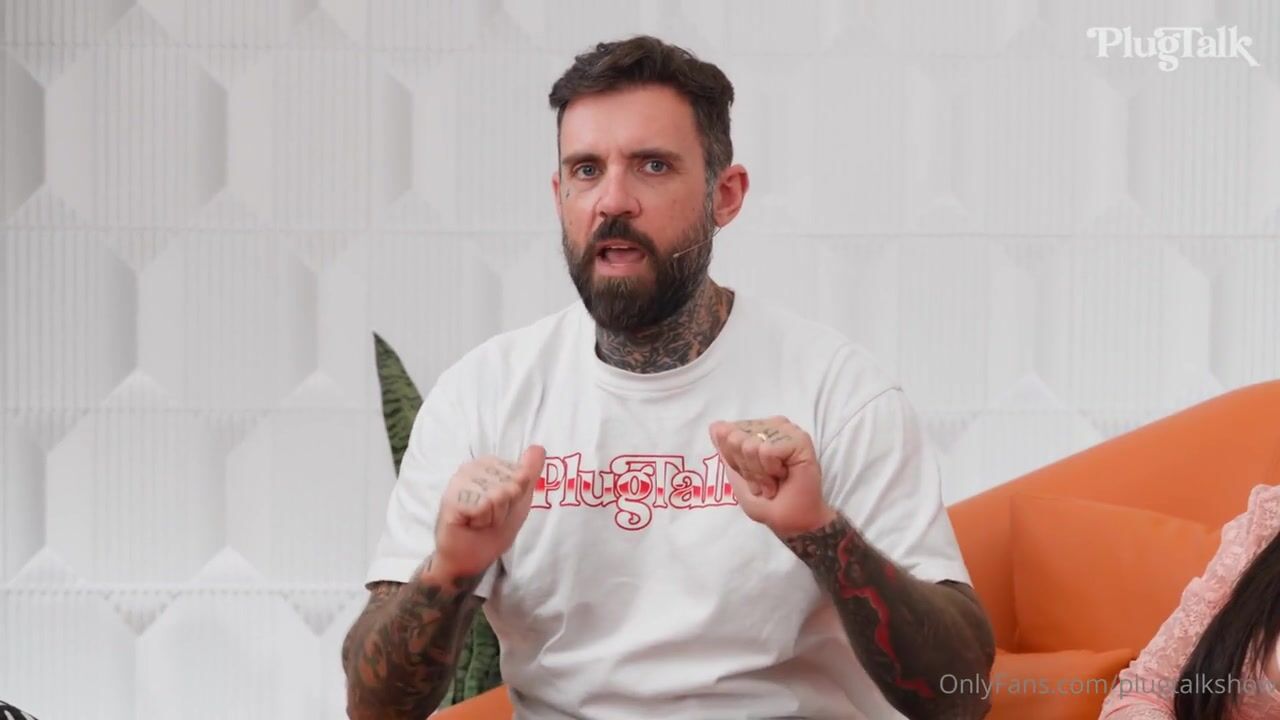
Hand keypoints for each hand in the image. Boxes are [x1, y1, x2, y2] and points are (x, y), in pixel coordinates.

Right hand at [432, 445, 545, 578]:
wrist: (470, 558)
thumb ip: (529, 473)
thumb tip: (539, 448)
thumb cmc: (493, 529)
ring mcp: (458, 481)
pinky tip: (470, 523)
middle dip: (505, 507)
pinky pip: (482, 505)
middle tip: (489, 516)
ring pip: (496, 495)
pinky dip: (481, 520)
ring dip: (493, 516)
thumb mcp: (519, 500)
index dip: (516, 496)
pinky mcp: (450, 498)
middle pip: (509, 484)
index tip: (501, 507)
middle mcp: (471, 467)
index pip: (519, 473)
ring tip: (479, 520)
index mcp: (488, 464)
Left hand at [709, 417, 835, 537]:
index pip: (724, 432)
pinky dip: (770, 471)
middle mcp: (772, 425)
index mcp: (757, 429)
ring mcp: (786, 431)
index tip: (751, 476)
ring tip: (774, 481)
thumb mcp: (735, 475)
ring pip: (750, 445)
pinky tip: (783, 476)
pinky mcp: (800, 440)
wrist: (789, 520)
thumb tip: (715, 426)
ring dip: (759, 473)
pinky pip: (767, 451)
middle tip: (765, 481)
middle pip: (734, 438)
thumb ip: (726, 449)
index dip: (733, 460)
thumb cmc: (765, 501)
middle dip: (746, 468)